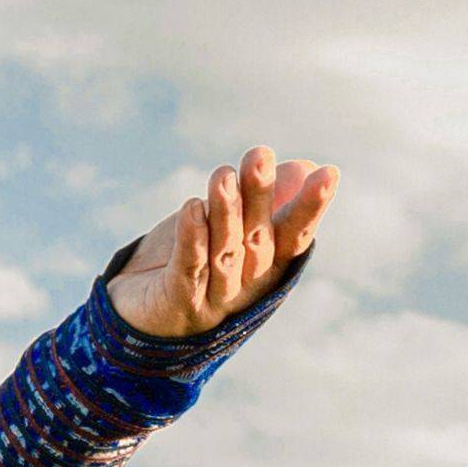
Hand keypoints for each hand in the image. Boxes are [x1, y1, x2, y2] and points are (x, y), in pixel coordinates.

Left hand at [110, 149, 336, 341]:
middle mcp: (246, 287)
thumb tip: (305, 167)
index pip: (293, 235)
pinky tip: (192, 208)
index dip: (310, 207)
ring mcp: (214, 299)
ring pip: (225, 254)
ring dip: (225, 213)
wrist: (139, 311)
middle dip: (260, 197)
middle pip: (259, 240)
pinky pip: (188, 269)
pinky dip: (192, 239)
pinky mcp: (179, 304)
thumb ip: (265, 200)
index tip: (328, 173)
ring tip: (223, 175)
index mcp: (266, 267)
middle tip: (259, 155)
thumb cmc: (191, 260)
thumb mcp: (228, 224)